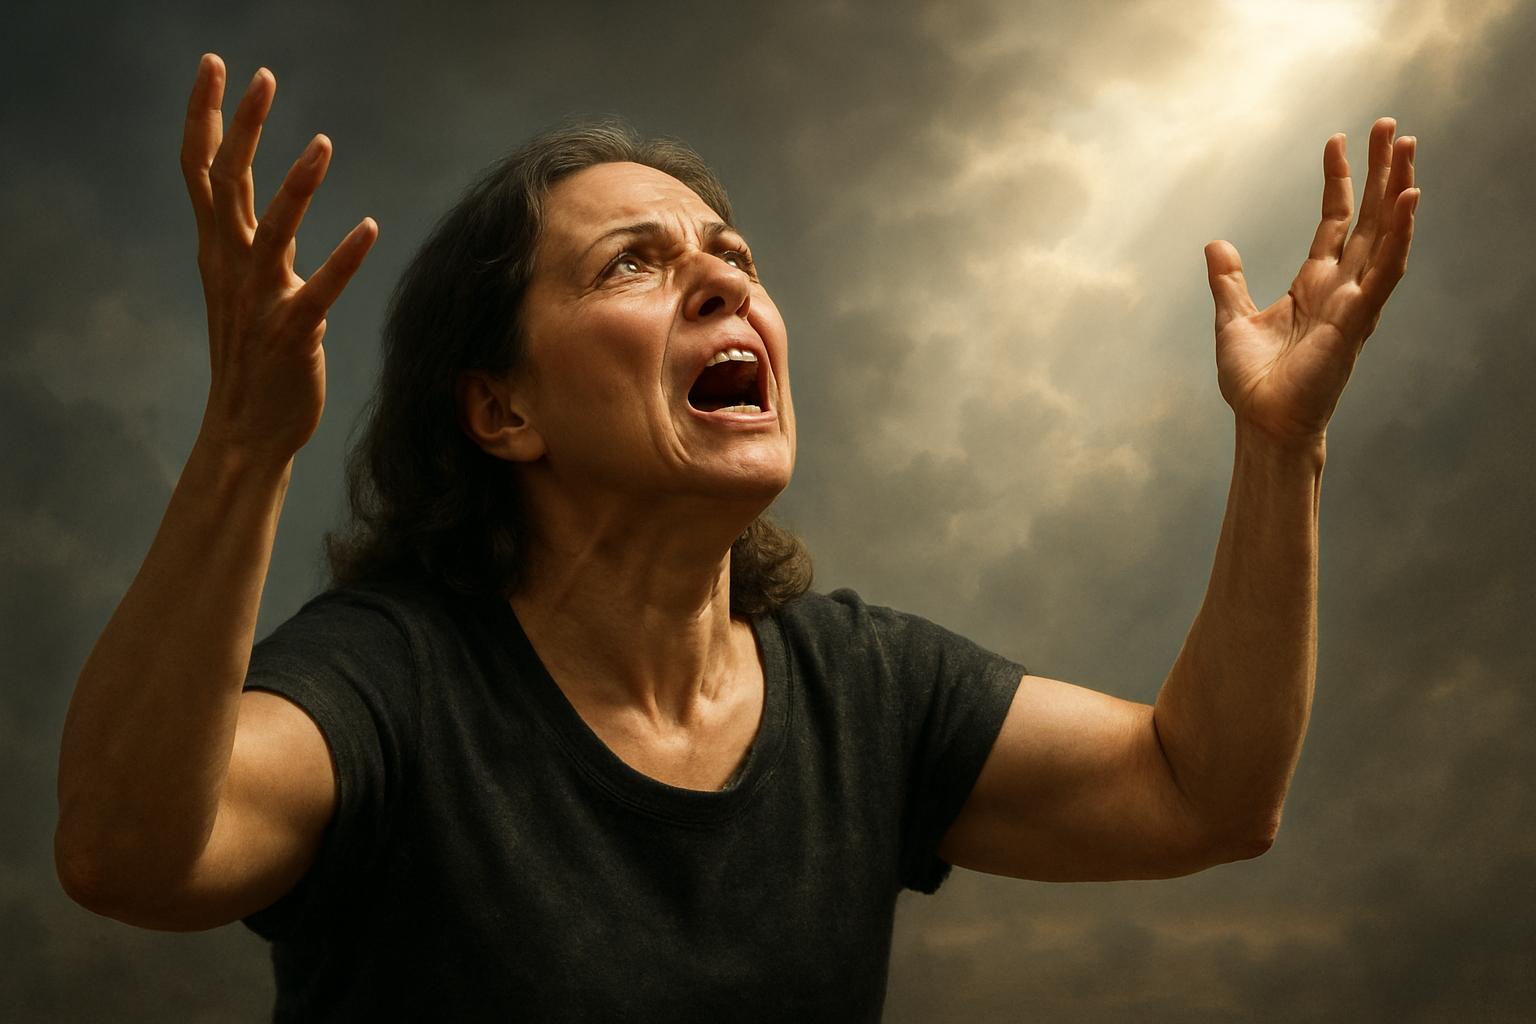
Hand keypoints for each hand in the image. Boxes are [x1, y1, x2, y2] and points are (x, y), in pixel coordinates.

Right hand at [181, 54, 376, 461]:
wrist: (247, 428)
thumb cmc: (254, 357)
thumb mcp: (244, 289)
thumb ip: (255, 247)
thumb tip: (272, 214)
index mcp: (218, 252)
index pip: (201, 170)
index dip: (205, 116)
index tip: (214, 65)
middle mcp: (230, 267)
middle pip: (226, 183)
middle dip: (240, 126)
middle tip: (259, 76)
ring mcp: (258, 300)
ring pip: (271, 230)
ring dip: (296, 186)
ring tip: (322, 143)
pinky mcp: (291, 332)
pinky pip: (319, 290)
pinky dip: (343, 259)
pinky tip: (370, 228)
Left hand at [1205, 118, 1417, 444]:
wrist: (1263, 423)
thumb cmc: (1254, 382)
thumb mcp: (1231, 320)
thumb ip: (1228, 281)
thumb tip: (1215, 244)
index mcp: (1314, 284)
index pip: (1334, 221)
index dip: (1339, 181)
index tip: (1338, 140)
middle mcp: (1341, 287)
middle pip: (1368, 218)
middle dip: (1382, 172)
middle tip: (1394, 127)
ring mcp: (1354, 302)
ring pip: (1384, 236)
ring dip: (1398, 192)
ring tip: (1408, 149)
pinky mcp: (1357, 321)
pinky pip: (1384, 273)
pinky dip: (1397, 237)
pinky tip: (1408, 202)